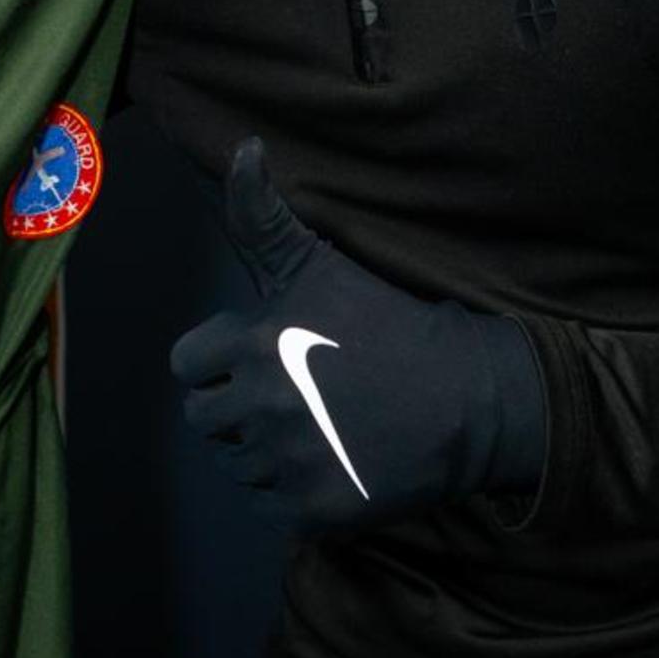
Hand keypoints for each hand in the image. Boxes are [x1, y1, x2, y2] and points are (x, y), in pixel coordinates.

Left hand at [169, 138, 546, 531]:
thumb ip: (261, 214)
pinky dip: (291, 491)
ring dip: (265, 448)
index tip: (268, 355)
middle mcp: (261, 406)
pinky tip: (332, 460)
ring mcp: (287, 463)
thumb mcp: (317, 262)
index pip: (187, 364)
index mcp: (252, 345)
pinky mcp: (313, 511)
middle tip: (299, 392)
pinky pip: (266, 505)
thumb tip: (242, 146)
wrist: (471, 397)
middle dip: (239, 404)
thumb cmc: (388, 323)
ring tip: (320, 423)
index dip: (223, 358)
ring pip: (234, 463)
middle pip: (205, 418)